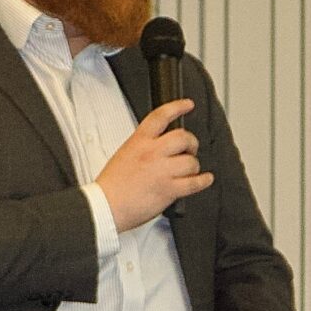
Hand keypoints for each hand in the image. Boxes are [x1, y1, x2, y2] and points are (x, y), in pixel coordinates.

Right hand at [97, 100, 211, 230]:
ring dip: (193, 166)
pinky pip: (194, 183)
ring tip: (189, 170)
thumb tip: (160, 147)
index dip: (177, 107)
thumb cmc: (111, 185)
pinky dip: (203, 180)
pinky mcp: (168, 190)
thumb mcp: (124, 154)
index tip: (187, 104)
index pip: (160, 116)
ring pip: (191, 161)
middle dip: (191, 143)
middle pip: (183, 137)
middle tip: (189, 149)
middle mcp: (152, 153)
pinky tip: (205, 179)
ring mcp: (161, 171)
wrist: (104, 206)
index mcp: (139, 142)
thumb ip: (143, 147)